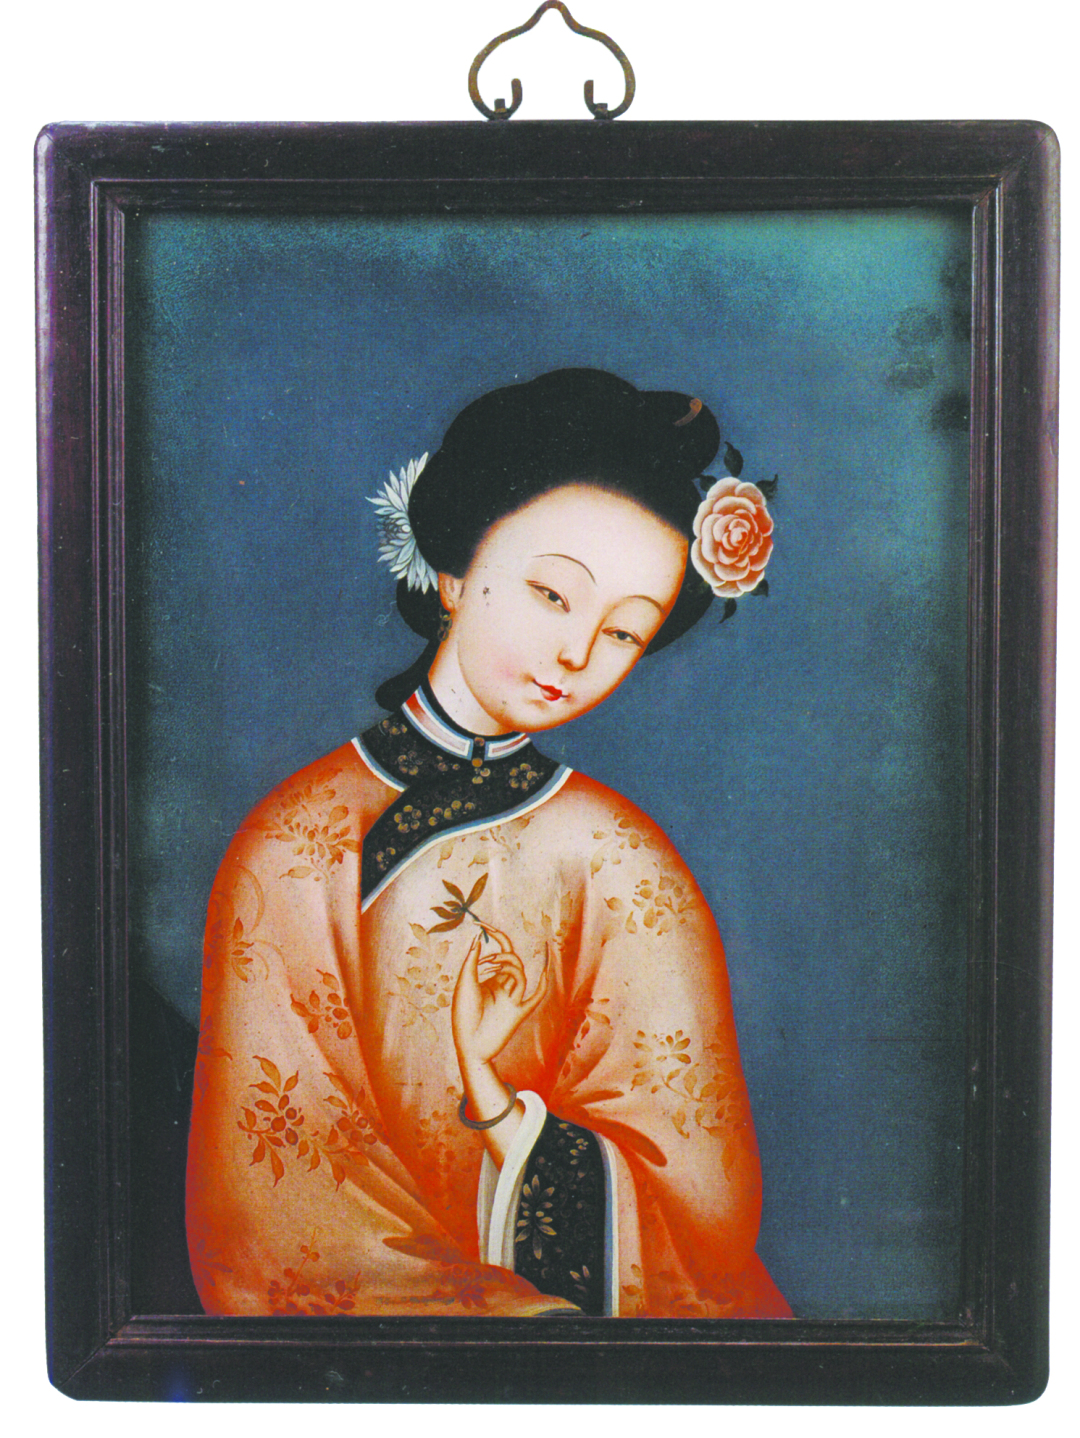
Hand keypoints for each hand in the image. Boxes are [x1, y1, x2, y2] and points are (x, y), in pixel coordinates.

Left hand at [451, 928, 547, 1068]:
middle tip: (485, 958)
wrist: (468, 1044)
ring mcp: (513, 999)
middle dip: (502, 954)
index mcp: (492, 980)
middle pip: (513, 961)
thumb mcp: (465, 983)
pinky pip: (536, 997)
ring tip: (489, 965)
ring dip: (508, 965)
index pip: (501, 951)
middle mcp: (504, 987)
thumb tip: (478, 937)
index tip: (481, 924)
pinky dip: (543, 984)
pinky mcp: (519, 1013)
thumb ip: (471, 960)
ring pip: (519, 975)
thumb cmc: (463, 1015)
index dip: (495, 935)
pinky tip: (545, 972)